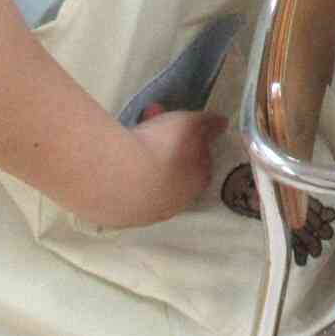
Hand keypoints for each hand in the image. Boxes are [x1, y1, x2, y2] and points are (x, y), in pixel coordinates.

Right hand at [93, 104, 226, 227]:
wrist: (117, 177)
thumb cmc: (163, 148)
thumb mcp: (191, 125)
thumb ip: (210, 123)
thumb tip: (223, 124)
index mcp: (198, 182)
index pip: (201, 162)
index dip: (190, 140)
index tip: (175, 125)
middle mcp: (174, 203)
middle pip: (172, 170)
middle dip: (162, 143)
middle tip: (149, 118)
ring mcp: (145, 213)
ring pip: (146, 180)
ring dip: (140, 156)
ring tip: (127, 134)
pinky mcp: (118, 216)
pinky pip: (123, 189)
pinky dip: (121, 172)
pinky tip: (112, 156)